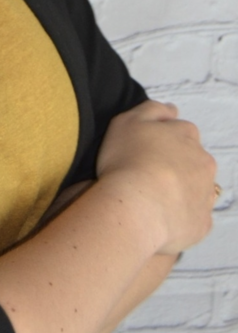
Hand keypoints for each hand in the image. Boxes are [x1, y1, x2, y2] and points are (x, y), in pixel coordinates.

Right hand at [96, 100, 216, 255]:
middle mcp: (203, 162)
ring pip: (196, 187)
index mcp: (187, 135)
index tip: (143, 150)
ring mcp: (205, 193)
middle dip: (175, 165)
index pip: (181, 131)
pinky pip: (193, 217)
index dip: (162, 140)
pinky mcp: (202, 223)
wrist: (136, 208)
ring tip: (152, 198)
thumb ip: (152, 109)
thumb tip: (172, 109)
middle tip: (146, 174)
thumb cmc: (127, 160)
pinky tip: (159, 218)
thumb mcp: (128, 120)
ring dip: (180, 190)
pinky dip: (180, 216)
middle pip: (192, 159)